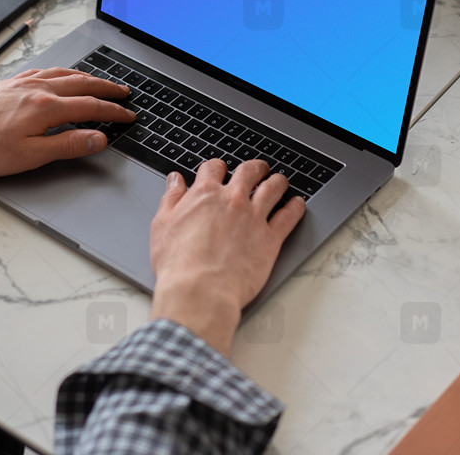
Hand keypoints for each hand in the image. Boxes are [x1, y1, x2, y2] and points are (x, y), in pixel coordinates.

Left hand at [0, 68, 134, 177]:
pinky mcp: (10, 83)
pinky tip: (60, 76)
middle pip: (82, 83)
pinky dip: (61, 72)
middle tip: (124, 92)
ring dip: (87, 77)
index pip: (91, 106)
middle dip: (107, 88)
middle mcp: (37, 88)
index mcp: (46, 107)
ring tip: (100, 81)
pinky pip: (44, 71)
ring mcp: (22, 82)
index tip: (129, 115)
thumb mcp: (31, 155)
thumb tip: (98, 138)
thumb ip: (68, 144)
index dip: (114, 112)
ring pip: (64, 73)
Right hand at [150, 158, 304, 355]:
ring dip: (277, 181)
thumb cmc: (178, 264)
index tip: (220, 171)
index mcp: (205, 194)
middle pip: (249, 171)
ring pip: (273, 188)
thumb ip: (171, 199)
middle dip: (255, 168)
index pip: (214, 168)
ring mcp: (254, 217)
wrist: (199, 291)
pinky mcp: (270, 238)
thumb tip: (175, 181)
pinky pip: (289, 216)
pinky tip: (297, 204)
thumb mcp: (162, 225)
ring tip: (280, 181)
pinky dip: (296, 207)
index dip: (217, 167)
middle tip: (258, 169)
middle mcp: (233, 200)